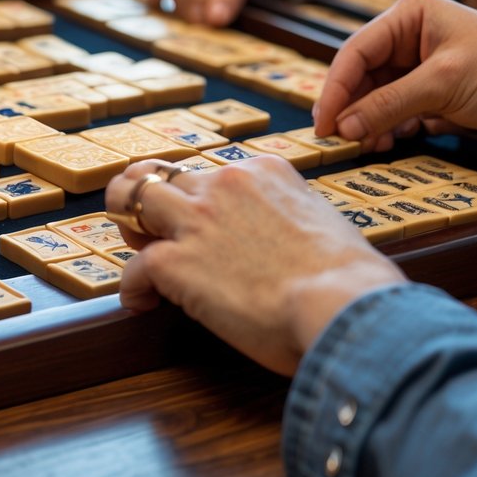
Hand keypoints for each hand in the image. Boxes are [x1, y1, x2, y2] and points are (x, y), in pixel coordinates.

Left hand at [107, 158, 404, 374]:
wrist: (343, 304)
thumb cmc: (349, 282)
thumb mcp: (324, 225)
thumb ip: (292, 222)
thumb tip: (281, 246)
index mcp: (265, 172)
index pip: (213, 172)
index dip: (200, 200)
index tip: (204, 225)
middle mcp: (225, 185)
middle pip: (164, 175)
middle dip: (151, 200)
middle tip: (151, 229)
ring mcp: (196, 220)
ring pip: (133, 197)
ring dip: (127, 223)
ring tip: (135, 250)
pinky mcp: (174, 260)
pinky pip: (133, 267)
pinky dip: (132, 288)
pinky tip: (142, 303)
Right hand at [314, 0, 476, 151]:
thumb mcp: (443, 83)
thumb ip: (389, 104)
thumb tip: (345, 127)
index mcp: (409, 16)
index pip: (355, 53)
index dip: (335, 90)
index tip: (324, 124)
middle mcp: (407, 36)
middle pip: (359, 76)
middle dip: (351, 110)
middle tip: (340, 141)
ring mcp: (415, 64)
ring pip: (372, 96)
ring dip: (367, 122)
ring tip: (371, 144)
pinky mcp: (425, 88)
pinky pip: (391, 108)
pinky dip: (386, 126)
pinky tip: (390, 140)